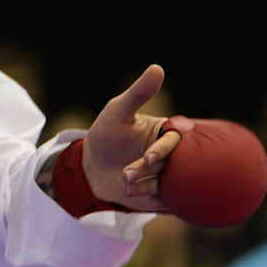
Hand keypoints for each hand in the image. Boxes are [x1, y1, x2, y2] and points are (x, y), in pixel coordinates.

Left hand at [80, 64, 190, 210]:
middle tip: (127, 175)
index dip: (163, 148)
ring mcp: (168, 174)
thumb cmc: (105, 136)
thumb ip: (138, 93)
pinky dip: (153, 199)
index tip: (148, 156)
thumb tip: (157, 68)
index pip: (174, 139)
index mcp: (165, 131)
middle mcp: (171, 153)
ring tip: (124, 183)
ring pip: (169, 182)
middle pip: (173, 162)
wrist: (92, 170)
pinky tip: (134, 195)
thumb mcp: (117, 112)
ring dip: (148, 186)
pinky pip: (167, 198)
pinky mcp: (162, 192)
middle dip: (150, 170)